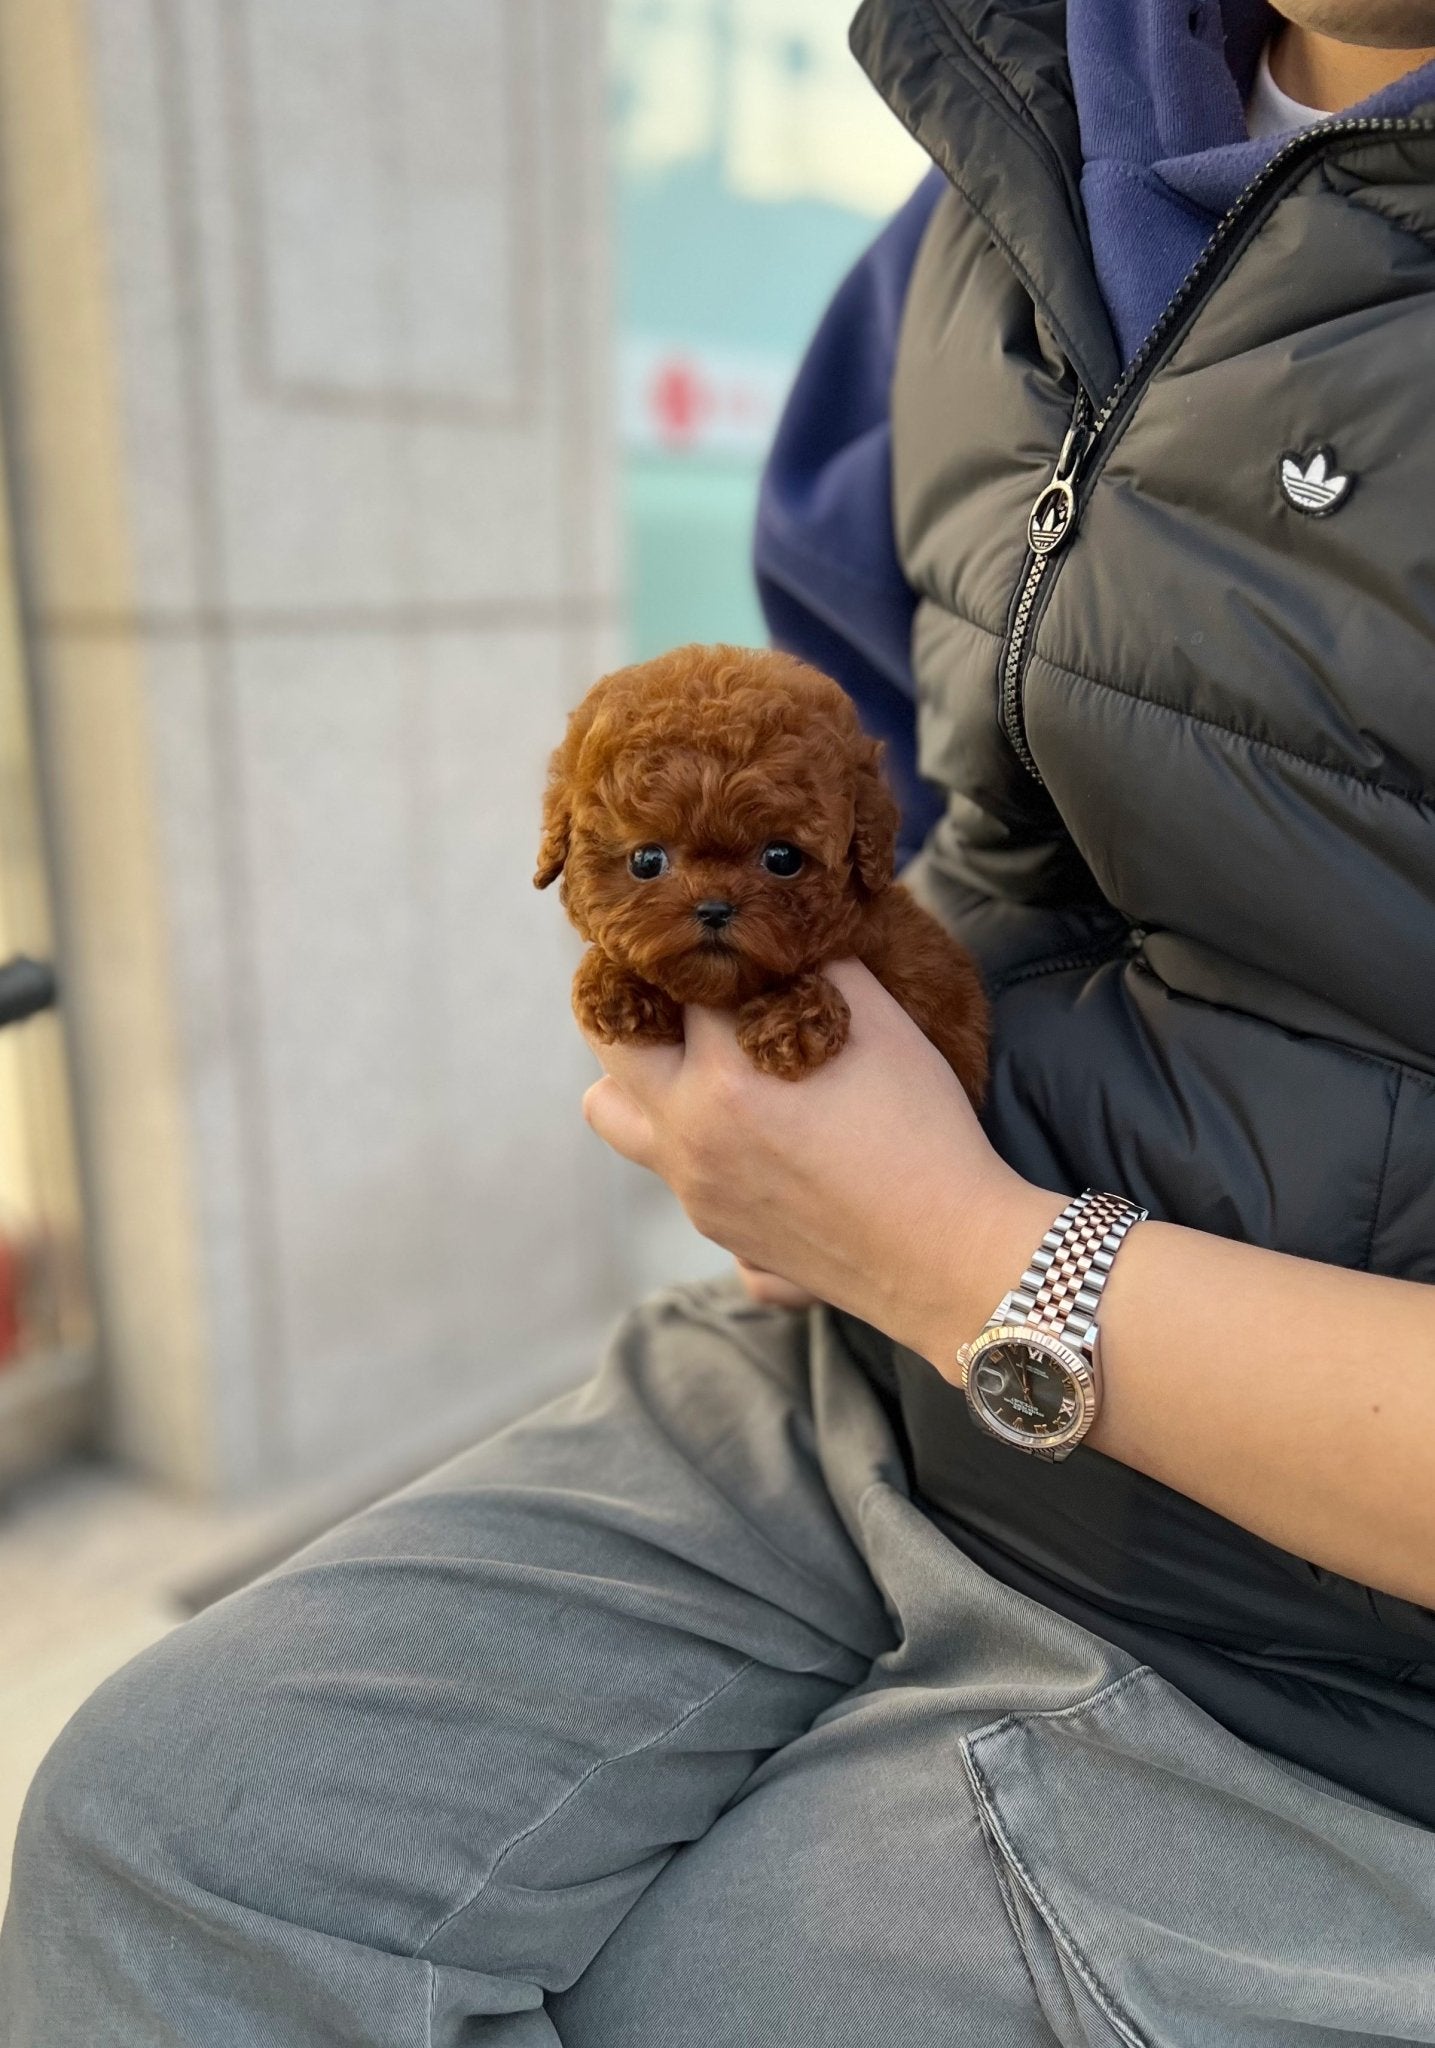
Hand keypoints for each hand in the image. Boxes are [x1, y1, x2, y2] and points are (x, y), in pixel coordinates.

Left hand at [581, 959, 1055, 1368]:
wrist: (949, 1255)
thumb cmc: (924, 1135)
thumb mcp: (882, 1025)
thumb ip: (823, 967)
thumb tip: (790, 937)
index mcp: (724, 1074)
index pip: (676, 979)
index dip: (697, 947)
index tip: (704, 933)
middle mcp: (689, 1134)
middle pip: (609, 1043)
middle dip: (634, 1001)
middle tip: (676, 986)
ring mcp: (695, 1190)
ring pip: (615, 1117)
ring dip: (639, 1080)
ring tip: (693, 1061)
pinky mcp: (716, 1230)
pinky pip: (668, 1169)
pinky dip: (689, 1137)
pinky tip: (748, 1128)